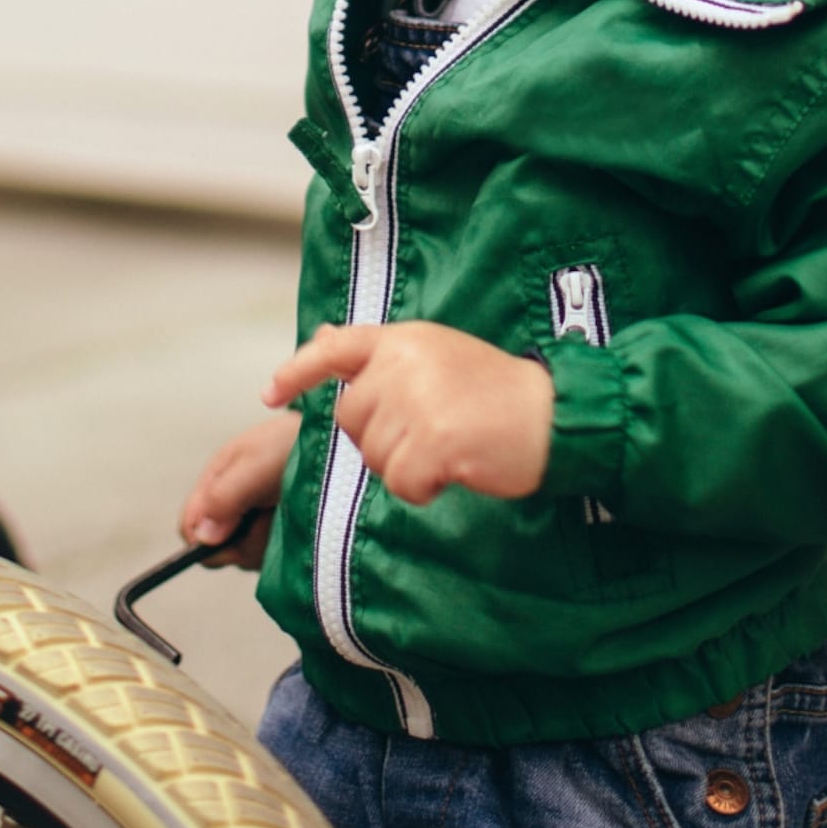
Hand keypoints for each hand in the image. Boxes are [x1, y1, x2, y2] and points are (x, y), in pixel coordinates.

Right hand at [178, 412, 299, 566]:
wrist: (334, 442)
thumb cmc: (292, 443)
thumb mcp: (255, 465)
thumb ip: (224, 497)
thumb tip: (201, 536)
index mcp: (216, 481)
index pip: (190, 525)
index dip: (203, 540)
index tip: (230, 536)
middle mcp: (231, 504)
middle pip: (217, 549)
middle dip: (243, 541)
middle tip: (269, 515)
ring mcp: (254, 521)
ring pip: (244, 556)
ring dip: (266, 540)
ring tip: (287, 510)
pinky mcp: (276, 534)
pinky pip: (267, 557)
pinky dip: (282, 544)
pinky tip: (296, 522)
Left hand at [263, 322, 552, 505]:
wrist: (555, 415)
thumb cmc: (497, 393)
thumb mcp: (438, 356)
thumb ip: (383, 356)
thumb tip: (322, 340)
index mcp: (405, 339)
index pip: (336, 348)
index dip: (298, 371)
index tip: (271, 393)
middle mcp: (404, 363)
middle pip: (352, 419)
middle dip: (380, 439)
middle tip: (428, 434)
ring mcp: (417, 400)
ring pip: (373, 456)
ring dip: (404, 465)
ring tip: (447, 447)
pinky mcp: (433, 440)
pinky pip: (400, 483)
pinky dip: (422, 489)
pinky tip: (452, 470)